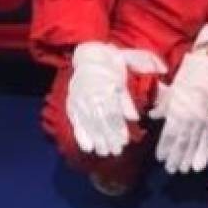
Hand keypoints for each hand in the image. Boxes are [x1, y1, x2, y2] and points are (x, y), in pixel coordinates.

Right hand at [65, 42, 167, 156]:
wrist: (89, 54)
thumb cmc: (111, 64)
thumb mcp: (125, 76)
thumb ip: (128, 98)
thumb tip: (134, 118)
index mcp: (107, 87)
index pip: (113, 113)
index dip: (118, 128)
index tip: (124, 141)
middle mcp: (92, 95)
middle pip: (101, 121)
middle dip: (108, 138)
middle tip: (116, 152)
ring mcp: (80, 100)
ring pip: (89, 124)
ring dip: (96, 140)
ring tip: (104, 152)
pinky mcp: (72, 103)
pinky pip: (76, 121)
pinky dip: (80, 135)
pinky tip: (87, 147)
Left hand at [149, 51, 207, 174]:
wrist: (205, 74)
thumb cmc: (185, 82)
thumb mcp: (170, 93)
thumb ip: (162, 108)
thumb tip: (151, 116)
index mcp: (177, 111)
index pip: (170, 133)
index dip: (165, 146)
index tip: (160, 158)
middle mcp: (189, 118)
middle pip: (181, 141)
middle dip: (176, 157)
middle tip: (170, 170)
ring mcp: (201, 121)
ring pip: (193, 143)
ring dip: (188, 158)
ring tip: (183, 170)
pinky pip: (206, 139)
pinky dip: (203, 153)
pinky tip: (199, 165)